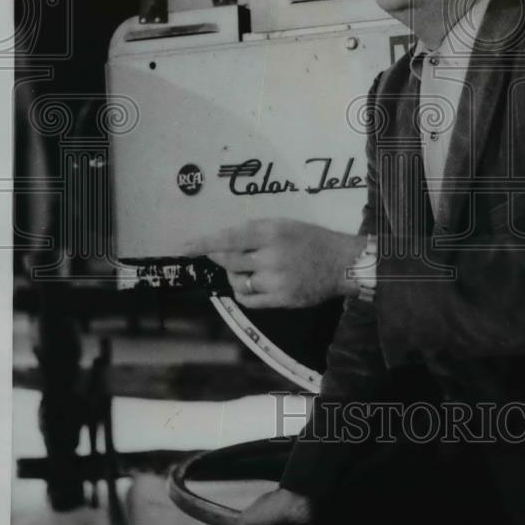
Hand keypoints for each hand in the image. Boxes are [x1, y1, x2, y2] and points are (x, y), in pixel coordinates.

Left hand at [183, 219, 364, 307]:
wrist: (341, 263)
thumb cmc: (312, 239)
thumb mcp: (285, 225)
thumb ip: (257, 232)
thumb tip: (225, 242)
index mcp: (271, 231)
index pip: (229, 237)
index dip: (204, 243)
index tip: (184, 248)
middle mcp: (271, 255)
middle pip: (229, 261)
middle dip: (219, 258)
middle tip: (219, 256)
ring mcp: (275, 279)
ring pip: (237, 282)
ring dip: (234, 276)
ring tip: (247, 270)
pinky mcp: (280, 299)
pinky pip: (249, 299)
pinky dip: (243, 292)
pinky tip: (251, 284)